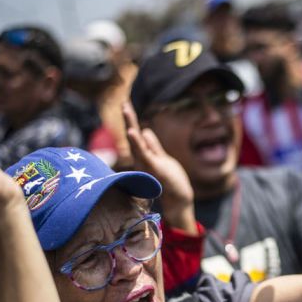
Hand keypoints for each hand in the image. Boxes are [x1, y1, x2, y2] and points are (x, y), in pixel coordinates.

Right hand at [123, 102, 197, 232]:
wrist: (178, 198)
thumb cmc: (170, 180)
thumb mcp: (162, 158)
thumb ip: (153, 145)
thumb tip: (144, 129)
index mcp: (144, 155)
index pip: (136, 134)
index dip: (131, 120)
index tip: (125, 103)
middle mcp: (141, 159)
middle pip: (133, 136)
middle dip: (128, 119)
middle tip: (123, 102)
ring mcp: (146, 164)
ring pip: (136, 143)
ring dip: (131, 126)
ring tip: (126, 110)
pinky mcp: (154, 169)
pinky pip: (144, 153)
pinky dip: (138, 143)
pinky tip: (135, 131)